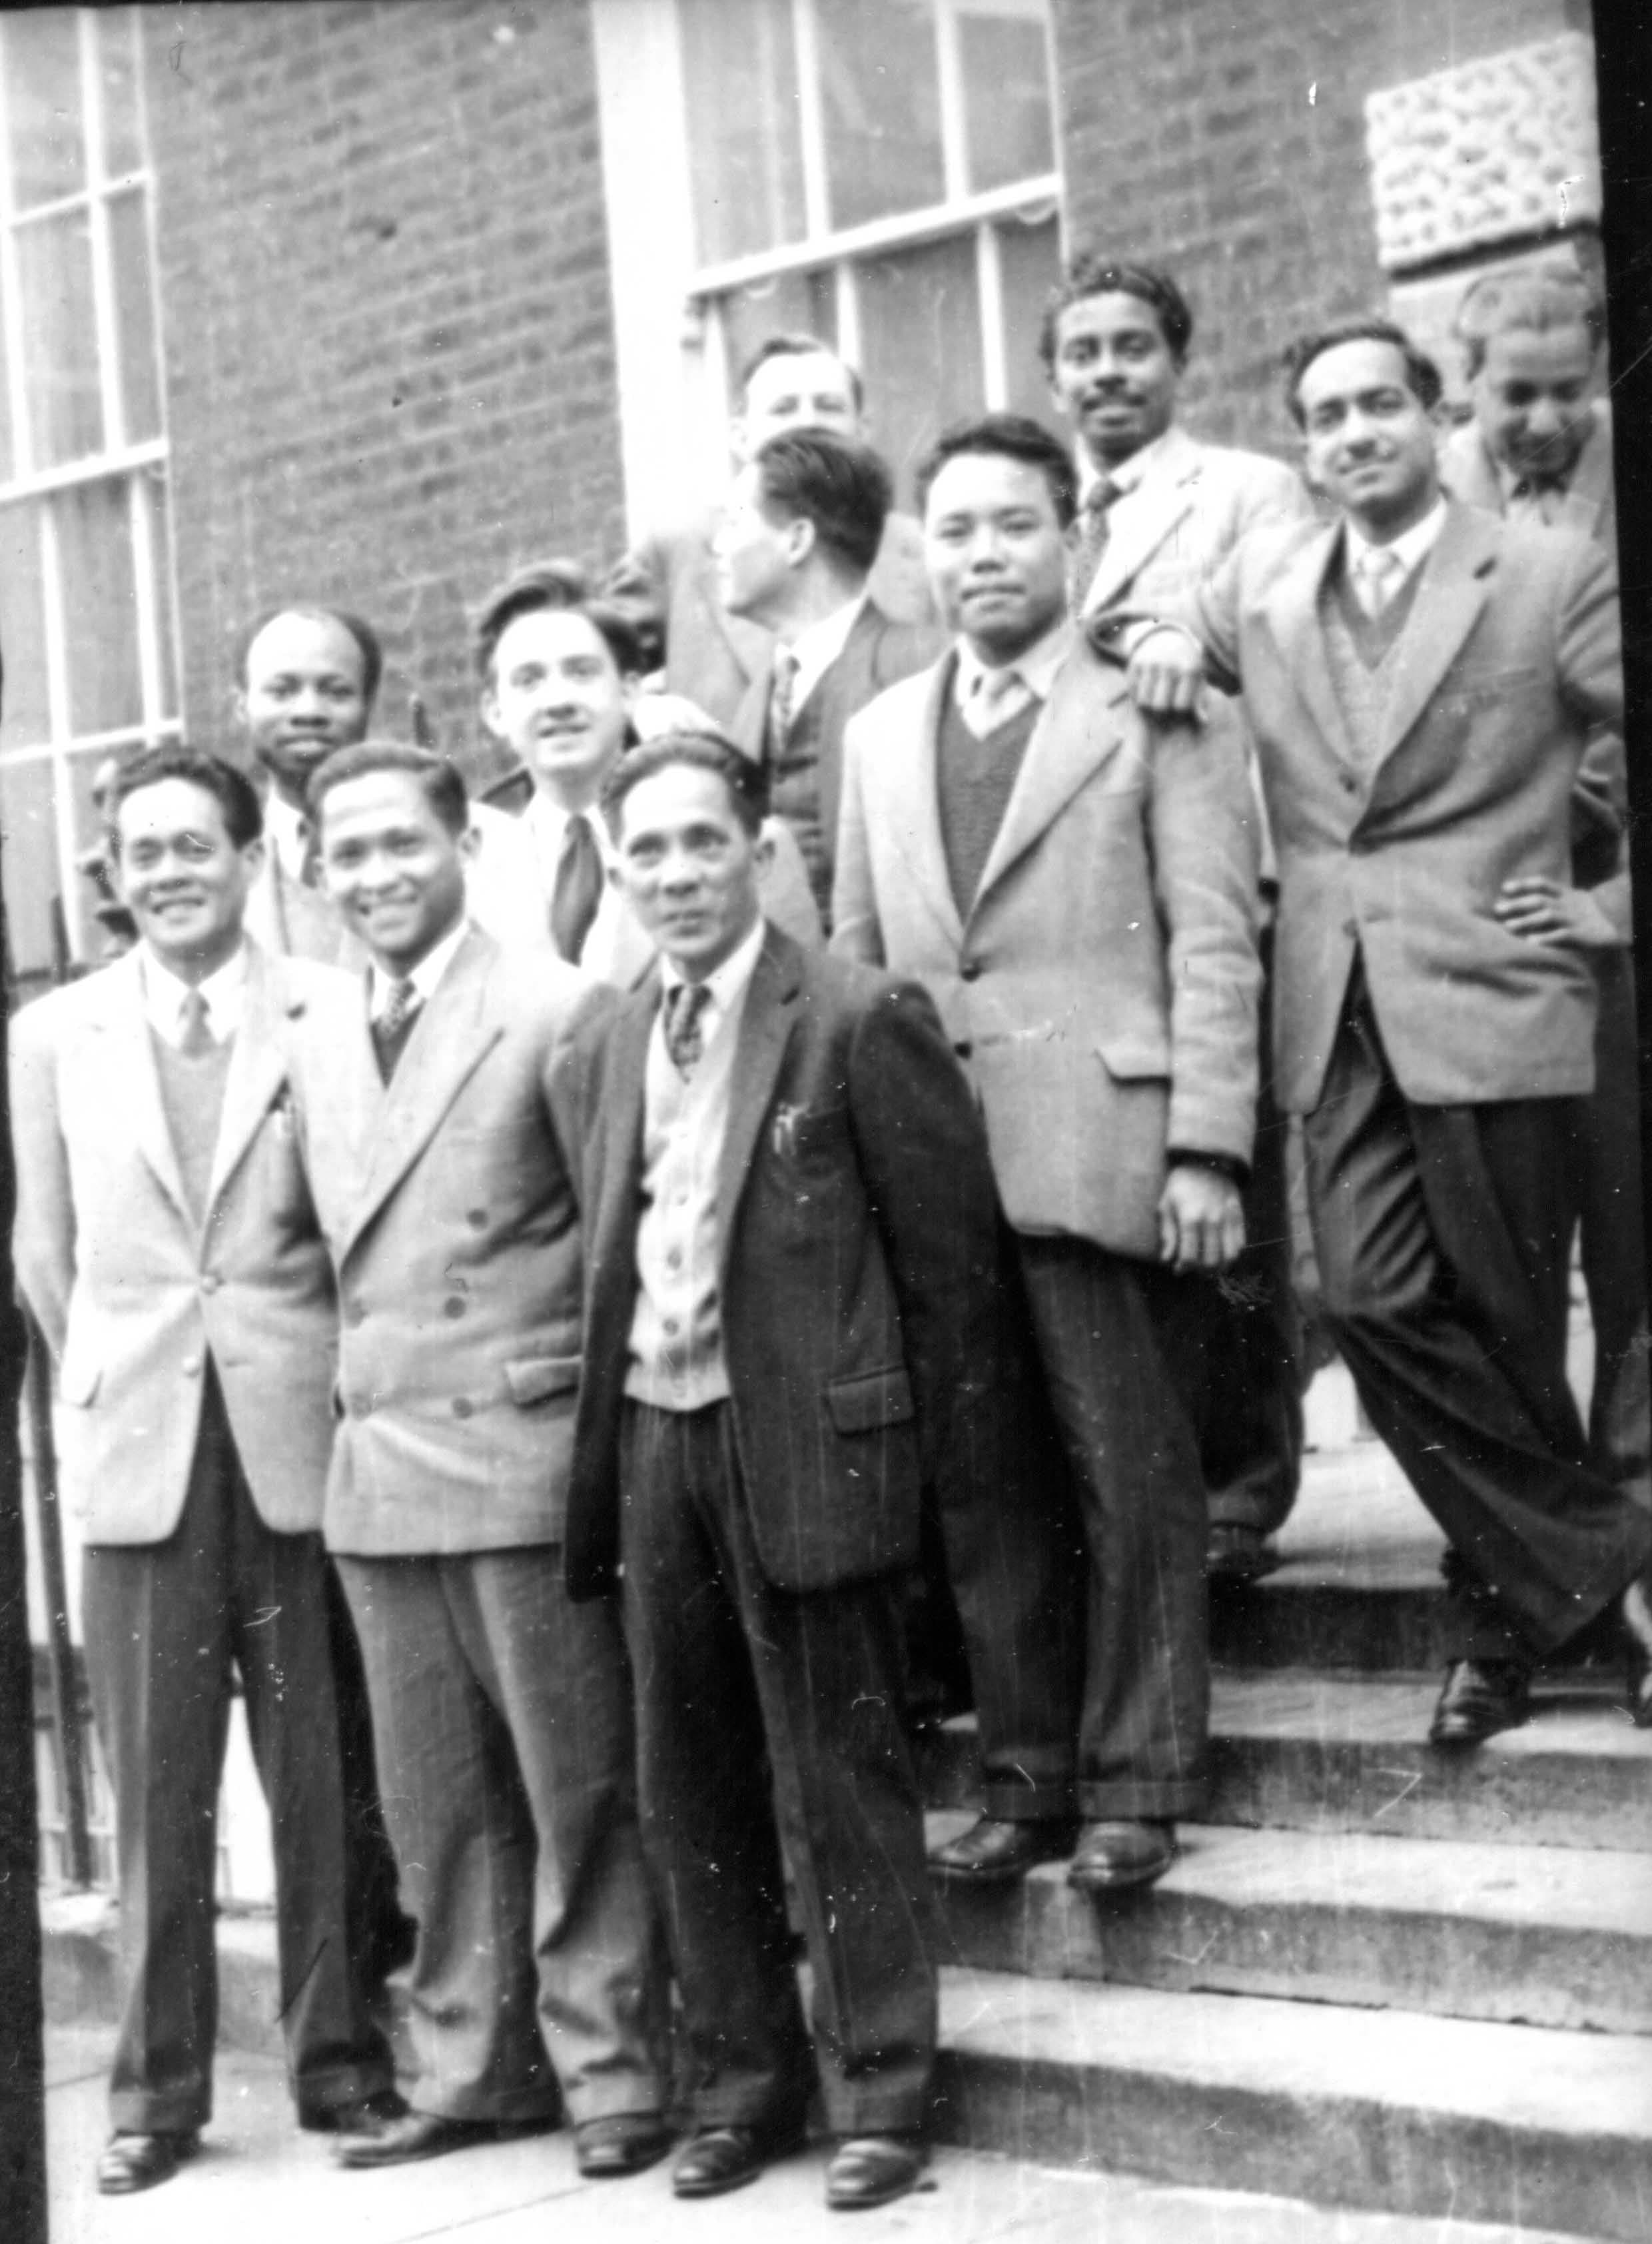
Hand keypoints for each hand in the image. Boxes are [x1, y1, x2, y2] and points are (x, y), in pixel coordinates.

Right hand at [1126, 626, 1207, 717]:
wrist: (1167, 636)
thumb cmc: (1185, 663)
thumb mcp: (1197, 678)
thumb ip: (1199, 700)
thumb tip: (1202, 721)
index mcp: (1189, 669)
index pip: (1181, 706)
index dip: (1180, 711)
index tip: (1179, 705)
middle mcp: (1169, 665)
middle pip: (1160, 707)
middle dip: (1162, 711)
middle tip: (1164, 705)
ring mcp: (1150, 663)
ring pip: (1144, 701)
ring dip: (1149, 704)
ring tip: (1155, 697)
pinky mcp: (1135, 663)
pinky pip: (1133, 691)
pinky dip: (1138, 693)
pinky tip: (1146, 687)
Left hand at [1158, 1161, 1245, 1271]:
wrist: (1206, 1162)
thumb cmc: (1180, 1185)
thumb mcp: (1166, 1206)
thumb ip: (1168, 1235)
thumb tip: (1167, 1260)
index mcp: (1190, 1219)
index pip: (1189, 1257)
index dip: (1183, 1268)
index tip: (1178, 1269)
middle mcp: (1212, 1222)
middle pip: (1210, 1261)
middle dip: (1199, 1270)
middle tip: (1193, 1266)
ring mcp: (1228, 1220)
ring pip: (1229, 1257)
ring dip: (1218, 1266)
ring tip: (1208, 1264)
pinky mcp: (1239, 1217)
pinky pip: (1240, 1244)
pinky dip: (1232, 1254)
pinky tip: (1221, 1253)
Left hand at [1493, 875, 1618, 949]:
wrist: (1616, 924)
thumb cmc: (1585, 913)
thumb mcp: (1571, 900)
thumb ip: (1551, 899)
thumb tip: (1520, 904)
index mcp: (1565, 894)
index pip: (1543, 885)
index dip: (1524, 884)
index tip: (1505, 888)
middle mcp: (1567, 904)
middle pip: (1540, 900)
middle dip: (1518, 904)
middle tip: (1498, 909)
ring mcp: (1573, 918)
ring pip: (1548, 916)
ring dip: (1527, 921)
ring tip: (1509, 927)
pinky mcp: (1580, 934)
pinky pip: (1562, 935)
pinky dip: (1546, 938)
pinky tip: (1531, 942)